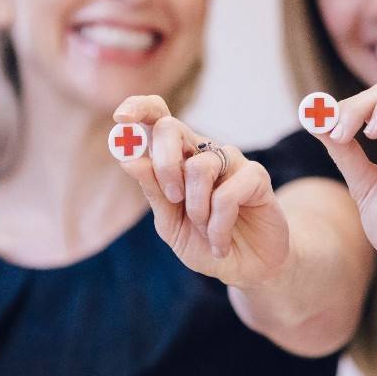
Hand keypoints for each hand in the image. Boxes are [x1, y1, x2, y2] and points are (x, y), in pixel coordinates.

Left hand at [113, 96, 289, 289]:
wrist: (243, 267)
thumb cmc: (203, 242)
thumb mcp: (169, 222)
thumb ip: (153, 191)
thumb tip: (129, 159)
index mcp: (175, 158)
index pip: (156, 116)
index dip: (138, 108)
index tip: (120, 119)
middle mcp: (201, 152)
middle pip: (171, 128)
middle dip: (163, 165)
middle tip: (173, 198)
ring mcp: (230, 160)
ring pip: (199, 166)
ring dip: (196, 209)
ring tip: (204, 231)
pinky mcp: (256, 176)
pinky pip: (227, 194)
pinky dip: (218, 226)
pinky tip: (220, 241)